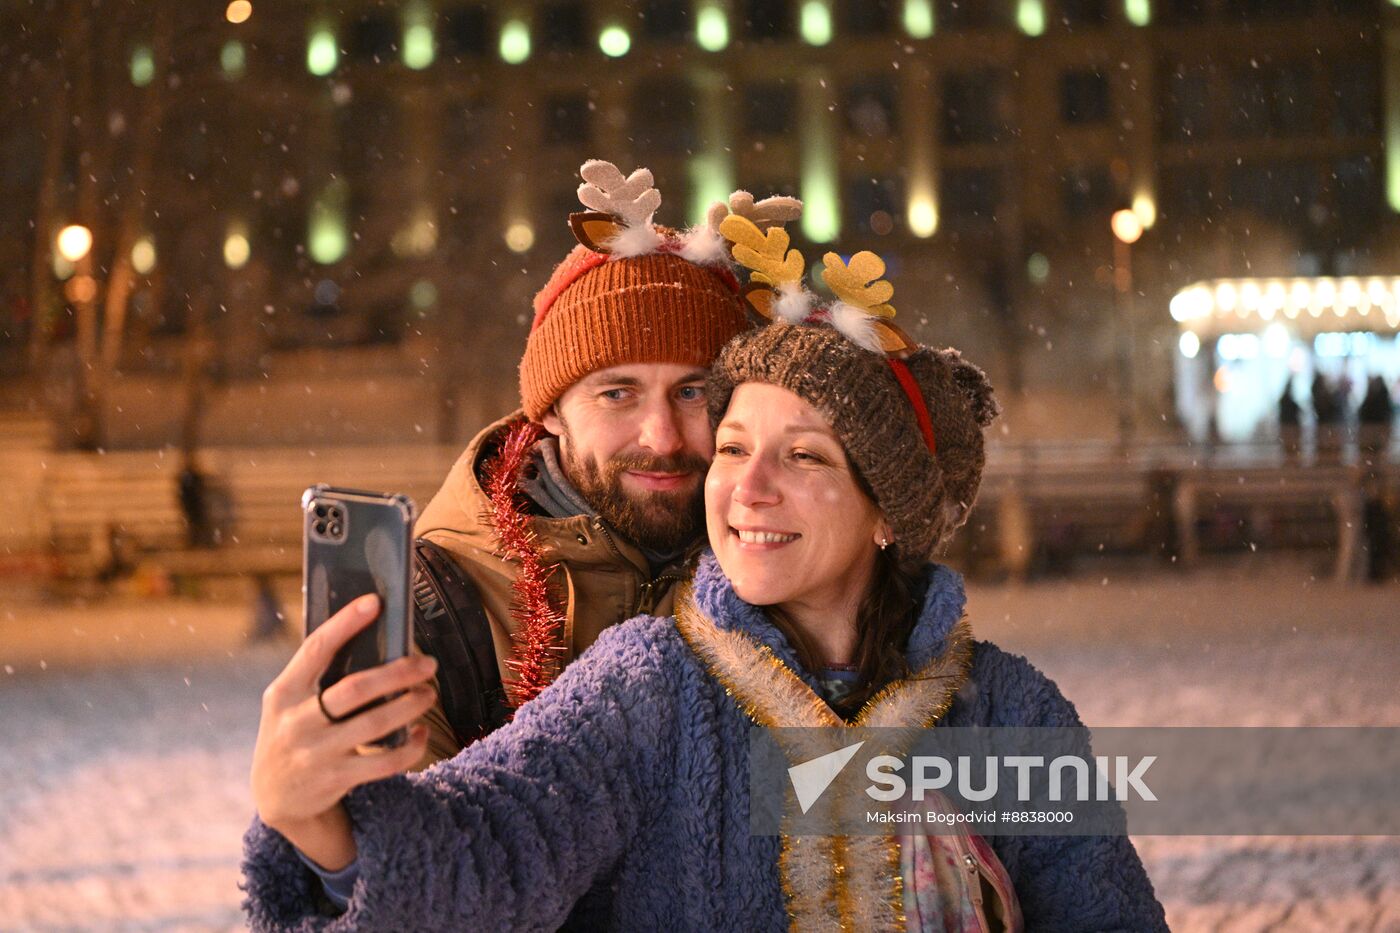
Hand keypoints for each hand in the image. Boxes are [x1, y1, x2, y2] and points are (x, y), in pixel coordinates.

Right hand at [250, 593, 437, 868]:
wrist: (276, 798)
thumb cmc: (295, 733)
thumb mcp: (289, 703)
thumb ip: (318, 677)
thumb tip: (374, 637)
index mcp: (284, 692)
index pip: (315, 649)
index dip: (345, 623)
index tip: (374, 602)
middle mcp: (296, 722)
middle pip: (356, 688)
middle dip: (398, 672)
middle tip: (428, 663)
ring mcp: (316, 753)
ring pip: (375, 723)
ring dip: (411, 705)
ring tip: (429, 693)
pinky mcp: (336, 779)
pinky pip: (384, 763)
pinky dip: (410, 746)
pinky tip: (420, 733)